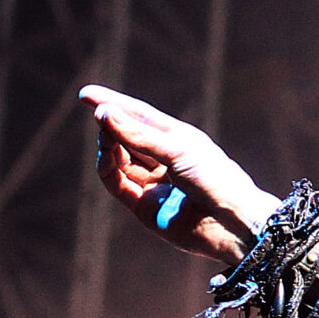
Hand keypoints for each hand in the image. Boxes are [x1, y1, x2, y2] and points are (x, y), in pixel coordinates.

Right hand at [81, 84, 280, 262]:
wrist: (232, 223)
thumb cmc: (216, 180)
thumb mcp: (177, 150)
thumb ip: (139, 135)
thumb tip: (103, 113)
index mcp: (178, 139)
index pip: (138, 116)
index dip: (113, 104)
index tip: (86, 93)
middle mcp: (164, 159)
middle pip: (125, 136)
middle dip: (109, 124)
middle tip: (97, 112)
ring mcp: (153, 183)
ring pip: (118, 159)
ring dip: (107, 145)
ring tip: (105, 135)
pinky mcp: (144, 207)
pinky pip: (117, 183)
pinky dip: (107, 168)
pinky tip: (107, 155)